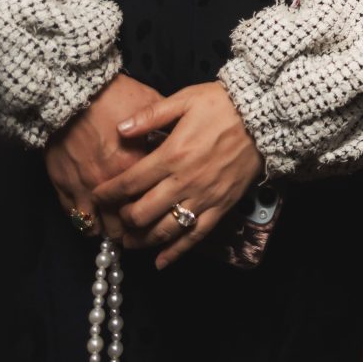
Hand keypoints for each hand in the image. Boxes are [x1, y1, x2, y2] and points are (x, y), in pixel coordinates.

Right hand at [44, 73, 164, 242]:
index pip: (153, 200)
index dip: (161, 212)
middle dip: (137, 229)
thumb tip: (178, 138)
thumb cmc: (114, 96)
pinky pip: (76, 217)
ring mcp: (84, 188)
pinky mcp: (64, 186)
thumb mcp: (151, 104)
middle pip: (127, 221)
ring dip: (111, 230)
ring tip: (120, 232)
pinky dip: (86, 223)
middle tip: (142, 230)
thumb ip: (165, 127)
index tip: (166, 215)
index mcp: (135, 165)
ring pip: (100, 226)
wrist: (72, 92)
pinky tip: (94, 224)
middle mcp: (110, 183)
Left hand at [95, 82, 262, 268]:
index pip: (129, 183)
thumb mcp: (186, 99)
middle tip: (116, 218)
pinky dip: (176, 253)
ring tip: (130, 242)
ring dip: (142, 241)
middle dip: (123, 219)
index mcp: (172, 155)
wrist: (265, 117)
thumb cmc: (224, 105)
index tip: (97, 196)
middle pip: (142, 213)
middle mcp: (184, 182)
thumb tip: (120, 129)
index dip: (108, 193)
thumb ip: (151, 115)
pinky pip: (195, 237)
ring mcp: (204, 198)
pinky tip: (161, 262)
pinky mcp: (221, 207)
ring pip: (165, 230)